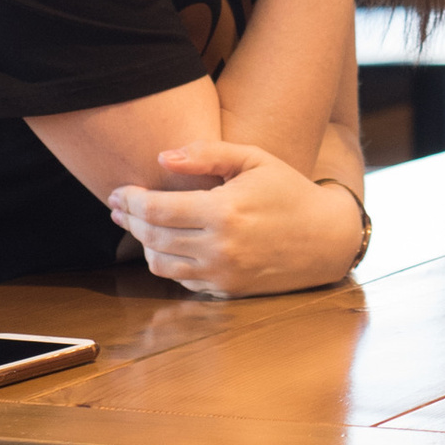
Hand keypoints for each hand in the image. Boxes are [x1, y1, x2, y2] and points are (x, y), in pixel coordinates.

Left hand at [109, 141, 366, 296]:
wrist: (326, 238)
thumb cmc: (289, 190)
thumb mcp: (254, 159)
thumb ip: (206, 154)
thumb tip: (161, 157)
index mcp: (224, 212)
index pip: (156, 210)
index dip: (130, 200)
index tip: (117, 191)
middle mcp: (220, 248)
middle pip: (152, 237)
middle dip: (128, 220)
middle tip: (118, 206)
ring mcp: (223, 274)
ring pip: (160, 264)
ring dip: (143, 244)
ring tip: (137, 224)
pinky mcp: (227, 290)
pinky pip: (182, 280)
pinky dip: (167, 262)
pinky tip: (166, 244)